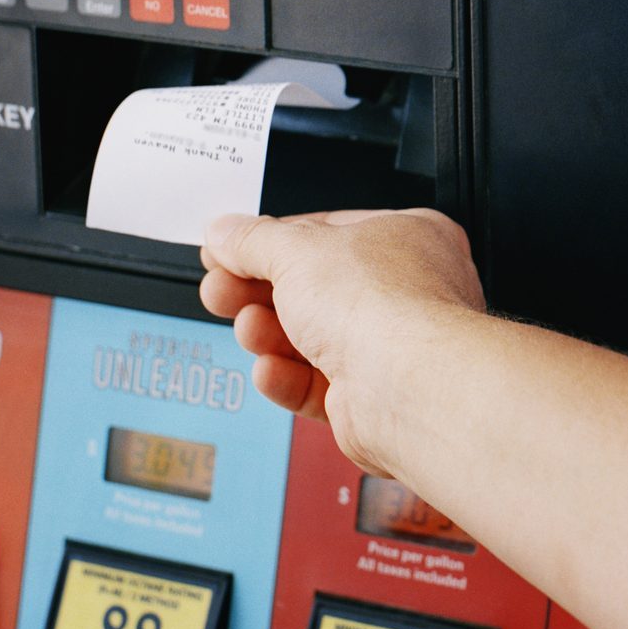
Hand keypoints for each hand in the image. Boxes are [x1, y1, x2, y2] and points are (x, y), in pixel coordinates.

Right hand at [199, 207, 484, 474]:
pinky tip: (269, 369)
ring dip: (270, 334)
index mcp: (406, 236)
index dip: (273, 241)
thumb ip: (253, 241)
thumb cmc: (385, 306)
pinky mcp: (371, 397)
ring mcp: (391, 346)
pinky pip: (317, 384)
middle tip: (220, 289)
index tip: (229, 249)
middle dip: (259, 290)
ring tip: (247, 326)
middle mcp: (405, 290)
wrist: (407, 386)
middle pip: (314, 287)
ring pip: (313, 338)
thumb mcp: (297, 250)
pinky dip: (287, 378)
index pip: (328, 232)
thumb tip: (225, 232)